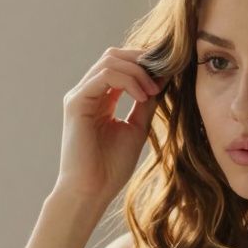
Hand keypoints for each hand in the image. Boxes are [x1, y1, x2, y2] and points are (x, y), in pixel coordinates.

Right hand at [56, 47, 162, 204]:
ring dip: (138, 71)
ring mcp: (80, 95)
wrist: (91, 192)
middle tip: (164, 76)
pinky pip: (104, 76)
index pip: (121, 64)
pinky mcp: (76, 103)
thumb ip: (146, 101)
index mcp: (100, 98)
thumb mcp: (137, 127)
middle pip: (114, 55)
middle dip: (142, 60)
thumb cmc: (111, 168)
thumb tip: (163, 77)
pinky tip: (142, 97)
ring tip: (154, 91)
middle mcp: (87, 92)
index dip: (146, 63)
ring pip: (110, 60)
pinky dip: (128, 80)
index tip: (170, 73)